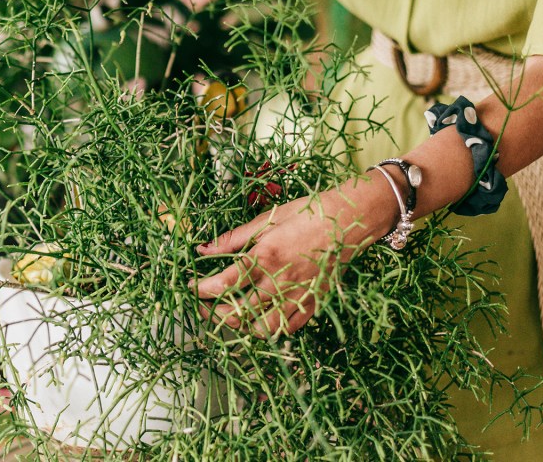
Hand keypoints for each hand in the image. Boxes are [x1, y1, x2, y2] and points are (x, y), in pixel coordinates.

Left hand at [193, 173, 396, 336]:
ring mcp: (298, 297)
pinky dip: (268, 329)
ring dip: (239, 326)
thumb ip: (234, 238)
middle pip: (237, 313)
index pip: (224, 284)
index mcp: (265, 257)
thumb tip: (203, 248)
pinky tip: (258, 319)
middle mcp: (280, 282)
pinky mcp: (313, 304)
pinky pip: (286, 329)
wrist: (353, 219)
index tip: (189, 288)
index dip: (201, 290)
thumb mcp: (268, 219)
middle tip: (203, 305)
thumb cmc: (310, 212)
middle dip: (213, 312)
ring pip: (260, 329)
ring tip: (228, 315)